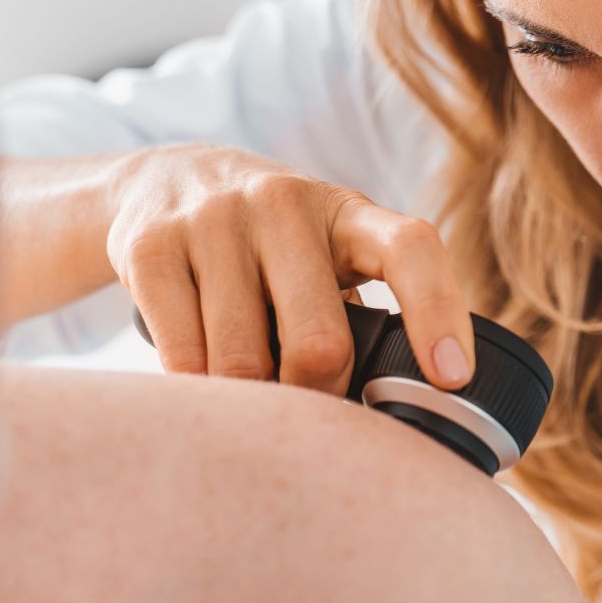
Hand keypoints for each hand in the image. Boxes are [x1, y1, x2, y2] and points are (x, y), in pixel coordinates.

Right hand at [107, 143, 474, 394]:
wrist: (164, 181)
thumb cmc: (267, 242)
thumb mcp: (323, 253)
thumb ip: (360, 312)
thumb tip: (393, 421)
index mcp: (345, 213)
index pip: (410, 249)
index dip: (438, 312)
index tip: (450, 378)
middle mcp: (282, 204)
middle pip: (319, 340)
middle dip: (317, 399)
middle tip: (308, 414)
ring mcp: (212, 220)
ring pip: (241, 363)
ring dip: (250, 404)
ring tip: (251, 397)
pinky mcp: (151, 248)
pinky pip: (182, 358)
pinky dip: (198, 392)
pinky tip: (203, 383)